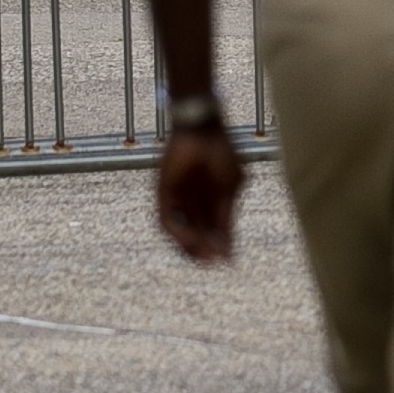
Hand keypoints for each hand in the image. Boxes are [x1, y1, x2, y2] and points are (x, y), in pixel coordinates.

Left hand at [156, 123, 241, 263]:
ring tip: (202, 257)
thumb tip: (229, 247)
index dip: (218, 247)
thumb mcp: (230, 187)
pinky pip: (166, 221)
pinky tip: (190, 240)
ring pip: (180, 232)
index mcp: (210, 200)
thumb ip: (226, 218)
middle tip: (211, 263)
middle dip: (203, 251)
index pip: (211, 232)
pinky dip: (177, 233)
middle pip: (195, 236)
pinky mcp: (163, 196)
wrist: (201, 129)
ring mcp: (177, 200)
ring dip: (189, 247)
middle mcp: (192, 203)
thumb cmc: (222, 153)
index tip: (227, 262)